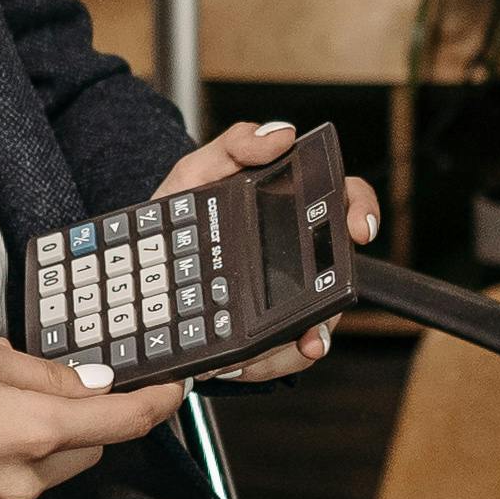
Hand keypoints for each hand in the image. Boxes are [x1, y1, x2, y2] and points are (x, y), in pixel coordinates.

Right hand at [0, 333, 190, 498]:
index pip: (122, 422)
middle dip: (92, 410)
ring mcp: (0, 497)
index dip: (158, 404)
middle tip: (67, 372)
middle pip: (91, 444)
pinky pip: (20, 477)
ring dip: (54, 431)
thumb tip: (81, 383)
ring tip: (6, 391)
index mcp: (34, 429)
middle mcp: (27, 476)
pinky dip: (20, 449)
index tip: (175, 388)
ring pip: (57, 463)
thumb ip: (38, 370)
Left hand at [151, 115, 381, 382]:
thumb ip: (236, 144)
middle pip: (338, 280)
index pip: (344, 200)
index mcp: (289, 210)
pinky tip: (237, 363)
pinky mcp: (260, 334)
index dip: (361, 209)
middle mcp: (295, 257)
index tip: (358, 229)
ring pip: (314, 326)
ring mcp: (282, 297)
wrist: (138, 266)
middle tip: (309, 327)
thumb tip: (281, 135)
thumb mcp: (197, 172)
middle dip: (329, 308)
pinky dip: (264, 364)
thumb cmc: (174, 215)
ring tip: (254, 351)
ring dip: (293, 345)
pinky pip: (281, 356)